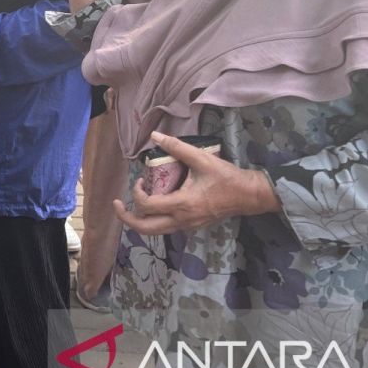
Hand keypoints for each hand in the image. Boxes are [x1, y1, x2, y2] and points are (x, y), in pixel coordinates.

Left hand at [113, 132, 281, 234]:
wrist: (249, 196)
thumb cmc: (226, 177)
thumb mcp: (201, 159)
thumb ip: (177, 147)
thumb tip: (155, 135)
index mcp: (182, 205)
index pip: (147, 206)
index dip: (136, 193)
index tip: (139, 179)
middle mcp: (182, 220)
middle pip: (145, 229)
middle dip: (127, 218)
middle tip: (117, 204)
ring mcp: (187, 226)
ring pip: (155, 231)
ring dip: (140, 221)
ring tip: (132, 206)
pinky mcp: (192, 226)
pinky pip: (166, 228)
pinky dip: (154, 220)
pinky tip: (154, 205)